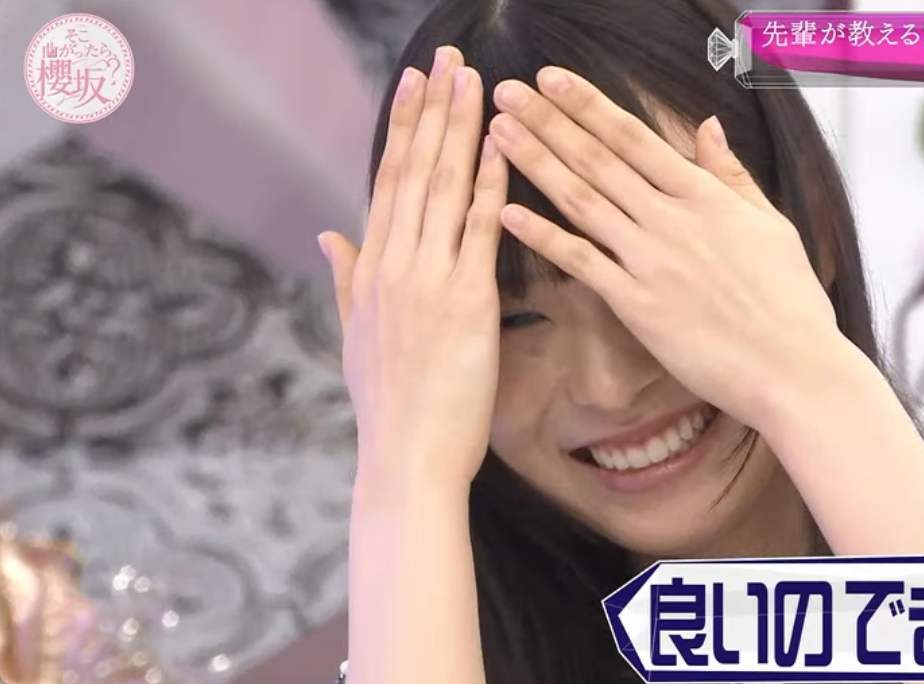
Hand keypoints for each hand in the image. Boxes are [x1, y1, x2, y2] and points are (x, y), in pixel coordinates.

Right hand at [318, 46, 506, 494]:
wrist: (406, 457)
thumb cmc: (387, 404)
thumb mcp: (353, 335)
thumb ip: (345, 278)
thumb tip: (329, 234)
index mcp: (370, 269)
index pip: (387, 181)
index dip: (403, 128)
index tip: (415, 84)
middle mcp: (394, 264)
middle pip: (414, 171)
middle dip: (434, 110)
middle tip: (450, 59)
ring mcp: (427, 280)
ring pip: (443, 188)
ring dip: (462, 130)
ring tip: (476, 82)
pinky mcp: (466, 303)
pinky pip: (479, 231)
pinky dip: (490, 185)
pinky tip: (502, 147)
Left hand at [487, 66, 841, 431]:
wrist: (792, 367)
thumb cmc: (790, 301)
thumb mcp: (771, 224)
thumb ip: (731, 174)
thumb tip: (707, 125)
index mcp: (704, 196)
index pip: (634, 138)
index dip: (588, 105)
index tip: (552, 80)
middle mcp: (671, 220)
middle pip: (598, 160)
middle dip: (548, 121)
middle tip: (507, 92)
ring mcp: (650, 261)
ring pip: (582, 202)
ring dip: (536, 164)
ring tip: (499, 134)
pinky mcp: (636, 306)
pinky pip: (582, 264)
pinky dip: (544, 237)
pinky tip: (508, 213)